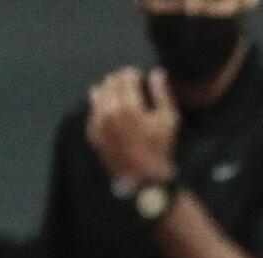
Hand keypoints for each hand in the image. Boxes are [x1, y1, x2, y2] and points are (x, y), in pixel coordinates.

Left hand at [86, 67, 179, 186]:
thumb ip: (162, 93)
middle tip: (131, 88)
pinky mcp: (93, 134)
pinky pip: (92, 111)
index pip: (126, 76)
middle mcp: (109, 110)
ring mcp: (98, 122)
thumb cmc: (160, 150)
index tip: (140, 78)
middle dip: (121, 81)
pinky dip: (101, 107)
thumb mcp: (169, 120)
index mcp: (128, 105)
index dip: (134, 74)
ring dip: (108, 91)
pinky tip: (112, 115)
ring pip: (97, 93)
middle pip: (110, 82)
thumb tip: (156, 72)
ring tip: (120, 99)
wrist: (143, 181)